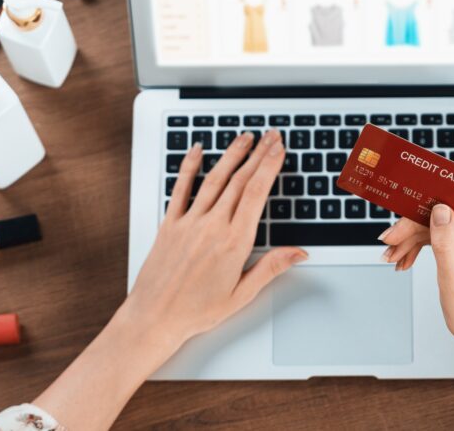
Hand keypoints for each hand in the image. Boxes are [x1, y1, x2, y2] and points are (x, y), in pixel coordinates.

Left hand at [118, 129, 306, 364]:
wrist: (154, 318)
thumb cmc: (196, 311)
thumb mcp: (242, 294)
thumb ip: (271, 268)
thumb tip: (299, 252)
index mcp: (233, 243)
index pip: (256, 194)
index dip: (269, 167)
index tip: (279, 150)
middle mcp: (211, 227)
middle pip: (239, 181)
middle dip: (258, 154)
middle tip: (270, 136)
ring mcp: (189, 222)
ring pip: (214, 179)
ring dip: (231, 155)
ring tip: (245, 137)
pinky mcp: (170, 224)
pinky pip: (180, 188)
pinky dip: (189, 166)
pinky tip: (198, 150)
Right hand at [381, 190, 453, 355]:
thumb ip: (446, 245)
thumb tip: (440, 210)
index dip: (443, 196)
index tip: (415, 200)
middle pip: (452, 212)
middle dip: (418, 225)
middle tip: (391, 239)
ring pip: (445, 221)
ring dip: (416, 236)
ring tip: (395, 253)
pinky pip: (447, 232)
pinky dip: (425, 243)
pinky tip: (407, 255)